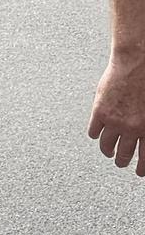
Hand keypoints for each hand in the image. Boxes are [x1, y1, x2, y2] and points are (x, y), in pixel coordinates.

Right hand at [88, 53, 144, 174]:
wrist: (137, 63)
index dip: (141, 168)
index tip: (139, 172)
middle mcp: (131, 129)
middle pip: (124, 154)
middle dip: (123, 161)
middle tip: (122, 163)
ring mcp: (114, 121)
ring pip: (107, 146)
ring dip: (108, 151)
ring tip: (108, 152)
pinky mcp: (100, 112)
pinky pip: (93, 131)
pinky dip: (95, 135)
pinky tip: (96, 135)